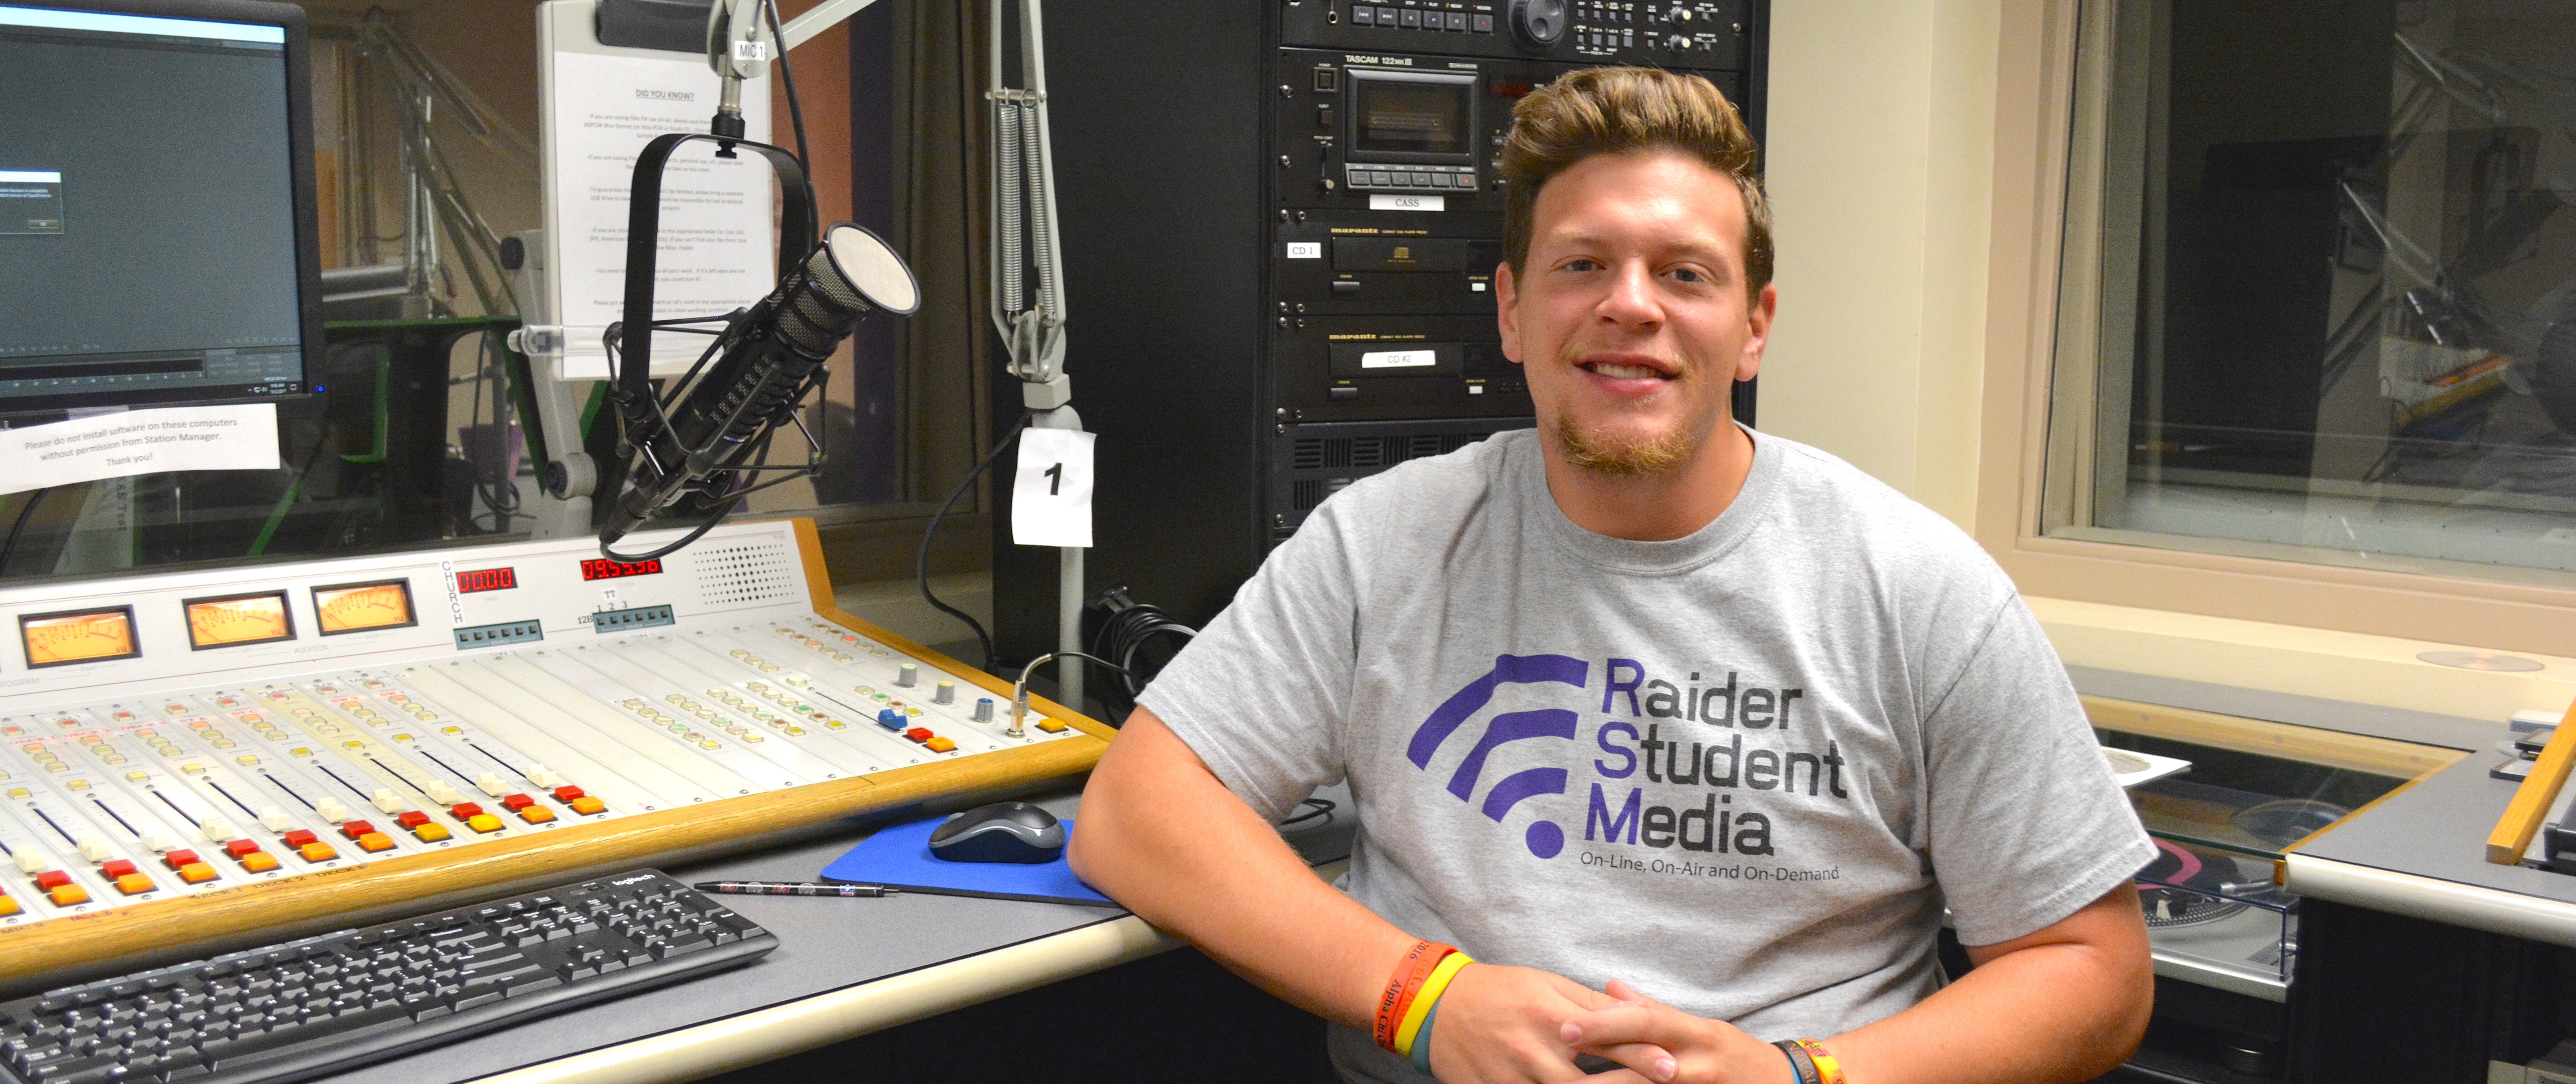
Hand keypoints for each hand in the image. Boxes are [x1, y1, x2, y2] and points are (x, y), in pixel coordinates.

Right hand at [1425, 964, 1673, 1082]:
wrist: (1433, 1005)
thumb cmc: (1499, 991)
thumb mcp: (1546, 985)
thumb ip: (1590, 1005)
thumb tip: (1635, 1016)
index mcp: (1551, 1017)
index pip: (1606, 1039)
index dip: (1642, 1057)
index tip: (1671, 1069)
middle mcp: (1534, 1051)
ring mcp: (1512, 1078)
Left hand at [1555, 979, 1796, 1083]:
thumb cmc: (1731, 1053)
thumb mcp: (1697, 1027)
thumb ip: (1652, 1009)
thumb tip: (1609, 988)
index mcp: (1694, 1033)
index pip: (1646, 1022)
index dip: (1605, 1025)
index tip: (1566, 1027)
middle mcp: (1698, 1064)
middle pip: (1643, 1063)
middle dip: (1602, 1064)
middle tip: (1560, 1060)